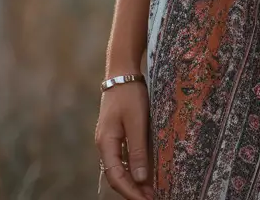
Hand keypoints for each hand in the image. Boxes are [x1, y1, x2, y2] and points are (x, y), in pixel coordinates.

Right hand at [95, 81, 153, 199]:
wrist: (123, 72)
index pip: (116, 177)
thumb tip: (139, 178)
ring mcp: (111, 139)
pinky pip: (125, 157)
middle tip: (153, 197)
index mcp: (106, 143)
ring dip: (135, 180)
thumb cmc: (129, 94)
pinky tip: (148, 170)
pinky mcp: (118, 133)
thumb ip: (137, 149)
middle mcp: (106, 144)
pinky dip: (135, 167)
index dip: (130, 192)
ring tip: (152, 189)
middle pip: (117, 176)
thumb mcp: (137, 121)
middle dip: (133, 190)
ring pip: (121, 167)